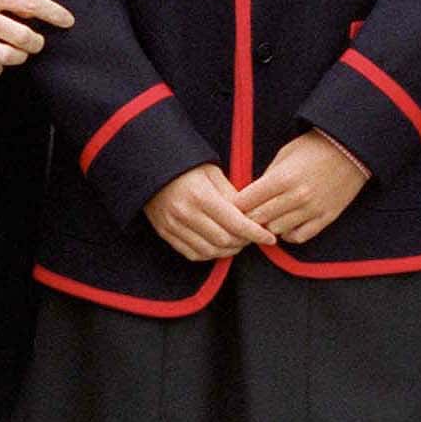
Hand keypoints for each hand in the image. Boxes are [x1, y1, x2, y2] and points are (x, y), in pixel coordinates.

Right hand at [145, 164, 277, 261]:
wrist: (151, 167)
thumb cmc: (186, 167)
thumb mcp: (213, 173)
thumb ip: (233, 195)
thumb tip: (252, 215)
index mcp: (201, 196)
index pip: (236, 223)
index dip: (256, 233)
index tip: (269, 237)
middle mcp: (186, 213)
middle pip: (224, 241)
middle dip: (244, 242)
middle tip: (253, 237)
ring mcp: (173, 225)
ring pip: (209, 251)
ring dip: (228, 251)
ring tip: (238, 242)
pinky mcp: (165, 233)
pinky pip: (192, 254)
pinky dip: (210, 254)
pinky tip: (218, 246)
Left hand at [235, 131, 368, 243]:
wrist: (351, 149)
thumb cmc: (315, 147)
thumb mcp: (285, 155)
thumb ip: (267, 177)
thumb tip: (251, 196)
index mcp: (282, 178)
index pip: (247, 201)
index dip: (236, 205)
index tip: (233, 205)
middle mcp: (296, 197)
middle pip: (258, 219)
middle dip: (248, 217)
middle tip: (246, 215)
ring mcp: (312, 209)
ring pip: (276, 231)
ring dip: (268, 226)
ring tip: (267, 218)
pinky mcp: (326, 218)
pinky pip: (299, 237)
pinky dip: (288, 234)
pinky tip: (285, 226)